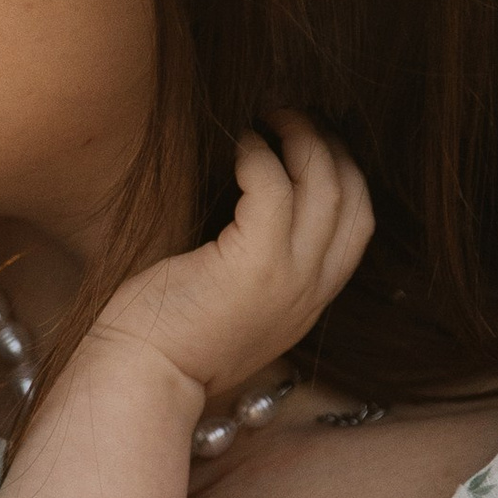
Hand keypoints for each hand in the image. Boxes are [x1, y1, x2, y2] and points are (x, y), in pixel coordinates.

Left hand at [90, 113, 372, 408]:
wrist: (139, 380)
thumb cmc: (168, 337)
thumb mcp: (236, 304)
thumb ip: (260, 266)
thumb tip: (250, 207)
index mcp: (310, 300)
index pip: (358, 223)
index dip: (345, 173)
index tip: (313, 144)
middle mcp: (311, 291)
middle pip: (352, 197)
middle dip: (331, 146)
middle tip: (294, 117)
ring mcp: (288, 278)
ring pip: (324, 185)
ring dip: (302, 138)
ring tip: (271, 116)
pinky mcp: (253, 264)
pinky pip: (273, 187)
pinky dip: (259, 154)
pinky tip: (238, 143)